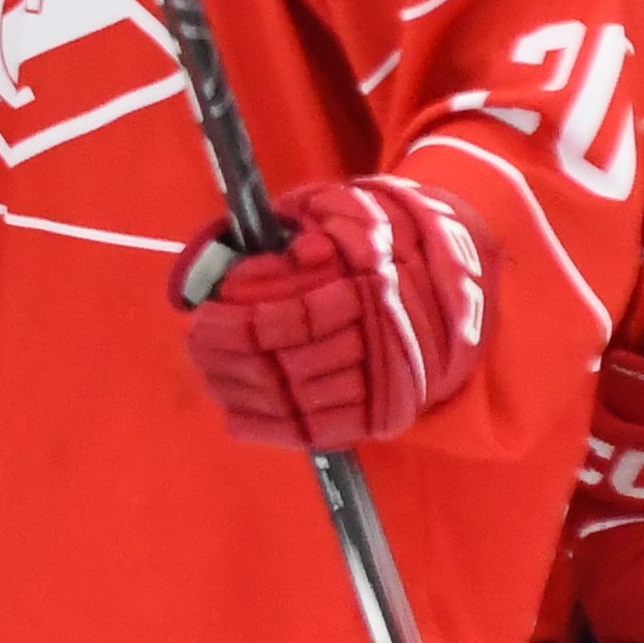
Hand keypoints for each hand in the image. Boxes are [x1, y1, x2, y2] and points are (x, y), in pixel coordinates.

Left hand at [173, 175, 490, 452]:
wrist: (447, 290)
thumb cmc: (381, 244)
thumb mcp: (351, 210)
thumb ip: (311, 221)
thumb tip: (275, 255)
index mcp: (376, 289)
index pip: (299, 316)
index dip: (246, 320)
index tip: (207, 315)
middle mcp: (384, 342)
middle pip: (293, 361)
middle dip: (232, 356)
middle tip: (196, 342)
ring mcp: (384, 385)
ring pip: (300, 399)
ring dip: (243, 390)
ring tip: (208, 373)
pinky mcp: (382, 416)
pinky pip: (318, 431)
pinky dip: (270, 428)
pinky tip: (234, 415)